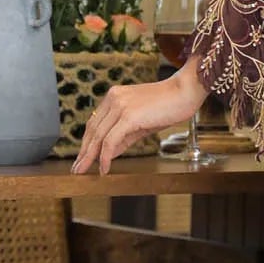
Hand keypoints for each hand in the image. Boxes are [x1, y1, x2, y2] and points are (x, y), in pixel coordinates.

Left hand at [71, 58, 207, 174]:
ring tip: (84, 171)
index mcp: (114, 96)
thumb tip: (109, 153)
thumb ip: (124, 136)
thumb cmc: (169, 105)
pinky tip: (103, 168)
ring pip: (98, 136)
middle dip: (84, 152)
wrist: (186, 92)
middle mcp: (113, 98)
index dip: (87, 142)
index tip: (83, 156)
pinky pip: (111, 141)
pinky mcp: (128, 116)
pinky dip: (105, 156)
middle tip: (77, 169)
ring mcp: (120, 106)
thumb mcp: (142, 123)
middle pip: (92, 130)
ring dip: (90, 157)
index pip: (94, 123)